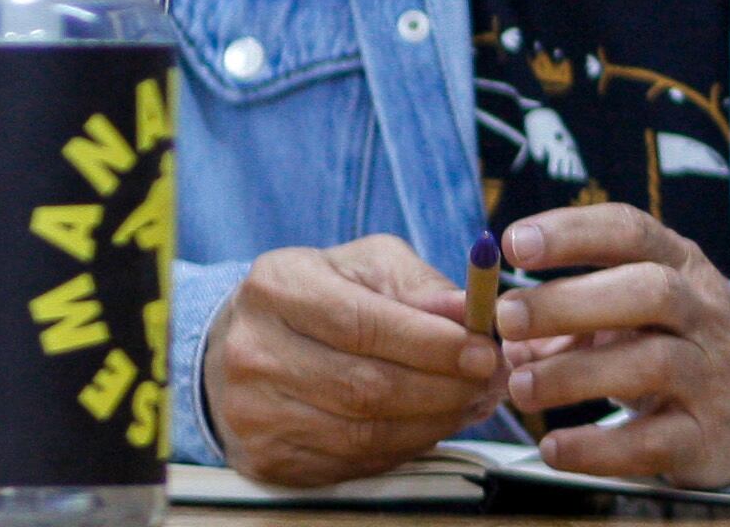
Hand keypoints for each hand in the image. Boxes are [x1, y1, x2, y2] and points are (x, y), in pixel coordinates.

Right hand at [202, 236, 503, 486]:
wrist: (240, 344)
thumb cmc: (316, 296)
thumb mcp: (363, 265)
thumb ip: (418, 285)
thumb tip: (470, 311)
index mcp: (278, 287)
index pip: (363, 324)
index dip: (431, 344)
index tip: (482, 350)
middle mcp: (255, 351)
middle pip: (365, 387)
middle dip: (442, 389)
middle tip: (489, 382)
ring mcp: (255, 413)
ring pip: (363, 433)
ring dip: (431, 423)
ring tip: (468, 403)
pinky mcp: (267, 458)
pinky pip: (352, 463)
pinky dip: (402, 448)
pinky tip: (427, 426)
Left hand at [493, 204, 729, 489]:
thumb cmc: (669, 341)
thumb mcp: (627, 311)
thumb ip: (558, 315)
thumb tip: (481, 321)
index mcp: (678, 264)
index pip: (630, 231)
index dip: (572, 232)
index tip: (513, 243)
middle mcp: (702, 311)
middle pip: (649, 291)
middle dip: (572, 301)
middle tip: (507, 317)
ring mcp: (710, 374)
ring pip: (653, 364)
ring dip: (576, 374)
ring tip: (520, 387)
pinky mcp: (707, 437)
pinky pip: (654, 442)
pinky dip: (598, 448)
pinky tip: (553, 448)